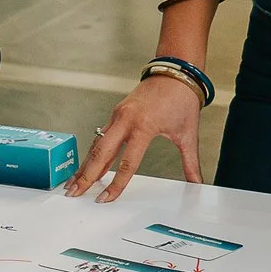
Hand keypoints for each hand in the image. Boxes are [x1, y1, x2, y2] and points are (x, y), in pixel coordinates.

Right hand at [66, 73, 204, 200]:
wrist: (176, 73)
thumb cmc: (182, 100)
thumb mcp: (187, 134)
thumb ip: (190, 162)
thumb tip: (197, 182)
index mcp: (143, 127)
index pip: (126, 163)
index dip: (115, 184)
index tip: (105, 198)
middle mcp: (126, 120)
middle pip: (100, 154)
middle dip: (86, 175)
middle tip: (73, 193)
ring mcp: (118, 115)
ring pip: (96, 145)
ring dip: (84, 164)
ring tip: (73, 182)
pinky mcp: (116, 113)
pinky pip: (100, 136)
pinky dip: (92, 152)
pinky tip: (86, 164)